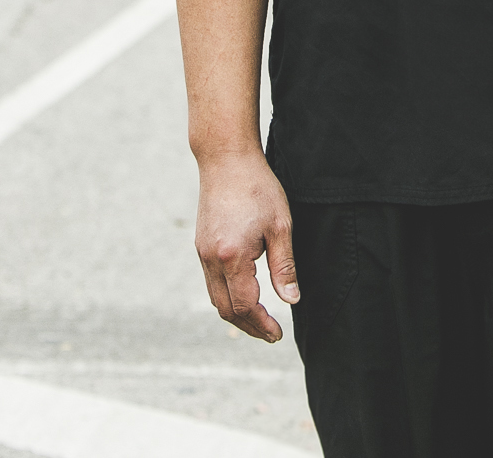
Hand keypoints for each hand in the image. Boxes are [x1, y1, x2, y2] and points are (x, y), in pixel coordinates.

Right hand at [195, 150, 299, 341]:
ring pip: (215, 298)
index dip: (261, 324)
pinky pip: (211, 282)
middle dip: (248, 326)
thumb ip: (284, 266)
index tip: (278, 334)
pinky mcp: (201, 245)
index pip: (244, 305)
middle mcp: (211, 259)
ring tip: (259, 319)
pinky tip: (244, 293)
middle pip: (225, 309)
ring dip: (236, 314)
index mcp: (232, 256)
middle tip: (270, 333)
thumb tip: (291, 300)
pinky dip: (227, 296)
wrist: (226, 159)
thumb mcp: (280, 225)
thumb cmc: (258, 187)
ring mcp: (202, 253)